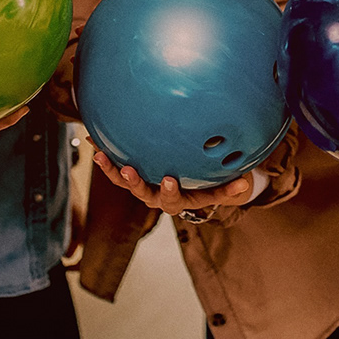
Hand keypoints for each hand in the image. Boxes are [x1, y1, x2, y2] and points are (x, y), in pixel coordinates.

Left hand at [92, 150, 255, 215]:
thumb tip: (244, 183)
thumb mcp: (223, 188)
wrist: (194, 186)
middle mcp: (157, 196)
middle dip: (135, 182)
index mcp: (178, 200)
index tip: (169, 180)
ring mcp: (144, 185)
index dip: (169, 191)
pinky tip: (94, 138)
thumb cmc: (211, 185)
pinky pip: (117, 166)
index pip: (172, 199)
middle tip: (127, 170)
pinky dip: (106, 154)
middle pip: (143, 193)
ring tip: (100, 155)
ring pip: (124, 181)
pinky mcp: (133, 173)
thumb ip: (231, 187)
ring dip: (111, 169)